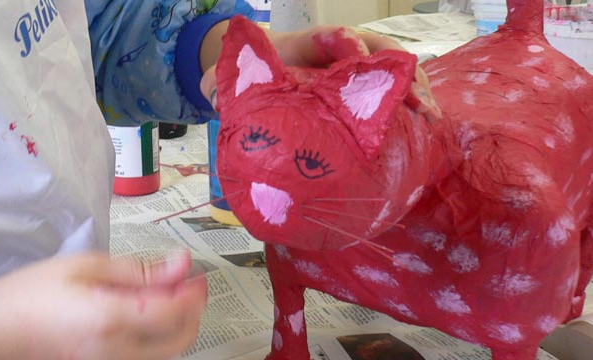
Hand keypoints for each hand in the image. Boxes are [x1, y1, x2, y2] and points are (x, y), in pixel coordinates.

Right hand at [0, 251, 207, 359]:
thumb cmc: (29, 295)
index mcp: (113, 320)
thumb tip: (179, 265)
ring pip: (167, 354)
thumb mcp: (84, 267)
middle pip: (181, 340)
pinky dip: (157, 340)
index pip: (177, 312)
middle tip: (187, 284)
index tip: (194, 272)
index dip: (193, 291)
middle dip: (193, 311)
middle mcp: (118, 353)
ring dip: (178, 326)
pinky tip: (145, 317)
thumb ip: (137, 270)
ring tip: (166, 297)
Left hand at [199, 22, 440, 120]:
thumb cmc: (259, 74)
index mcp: (311, 43)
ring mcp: (359, 71)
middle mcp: (343, 51)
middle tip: (416, 99)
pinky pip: (394, 93)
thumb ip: (225, 80)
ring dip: (416, 90)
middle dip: (399, 71)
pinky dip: (412, 106)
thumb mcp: (240, 75)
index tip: (355, 54)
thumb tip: (215, 93)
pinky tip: (426, 129)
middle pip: (379, 51)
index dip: (345, 42)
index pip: (332, 36)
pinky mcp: (366, 92)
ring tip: (431, 117)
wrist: (270, 75)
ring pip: (395, 71)